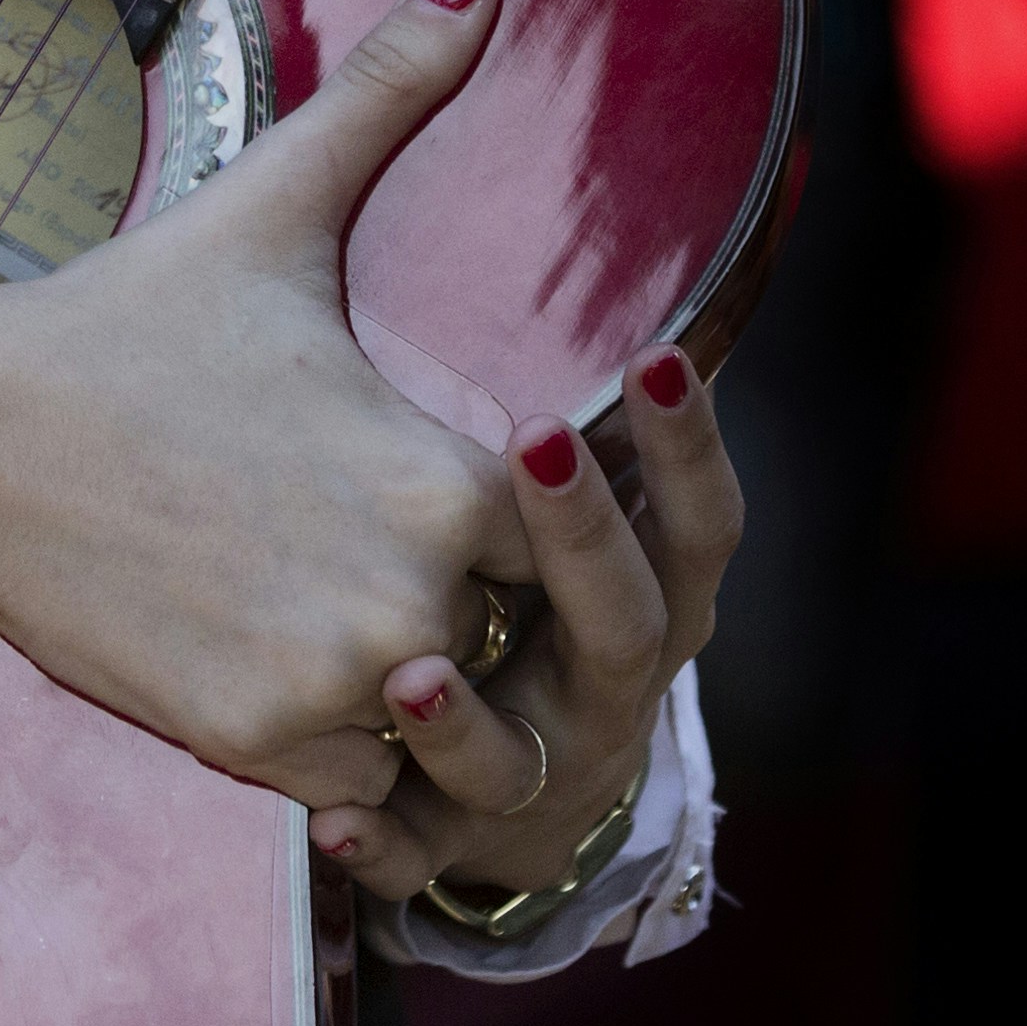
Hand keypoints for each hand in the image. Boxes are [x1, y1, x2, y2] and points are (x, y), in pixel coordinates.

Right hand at [0, 0, 527, 812]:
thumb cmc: (133, 318)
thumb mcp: (279, 201)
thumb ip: (398, 88)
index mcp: (448, 472)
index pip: (569, 535)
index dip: (531, 517)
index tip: (465, 488)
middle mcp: (410, 592)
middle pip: (514, 640)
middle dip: (476, 610)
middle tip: (387, 555)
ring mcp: (329, 682)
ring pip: (443, 729)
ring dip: (418, 694)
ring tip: (339, 609)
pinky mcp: (251, 745)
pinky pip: (358, 786)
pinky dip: (340, 748)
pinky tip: (276, 657)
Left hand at [301, 335, 741, 911]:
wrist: (488, 777)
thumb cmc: (515, 584)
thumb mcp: (555, 499)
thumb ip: (566, 380)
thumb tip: (536, 173)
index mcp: (655, 590)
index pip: (700, 517)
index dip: (690, 443)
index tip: (658, 350)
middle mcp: (610, 687)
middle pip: (625, 623)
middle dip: (587, 536)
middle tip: (538, 441)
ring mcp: (533, 774)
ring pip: (517, 761)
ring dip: (466, 722)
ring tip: (411, 672)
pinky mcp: (442, 842)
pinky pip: (411, 852)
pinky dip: (373, 842)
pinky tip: (326, 816)